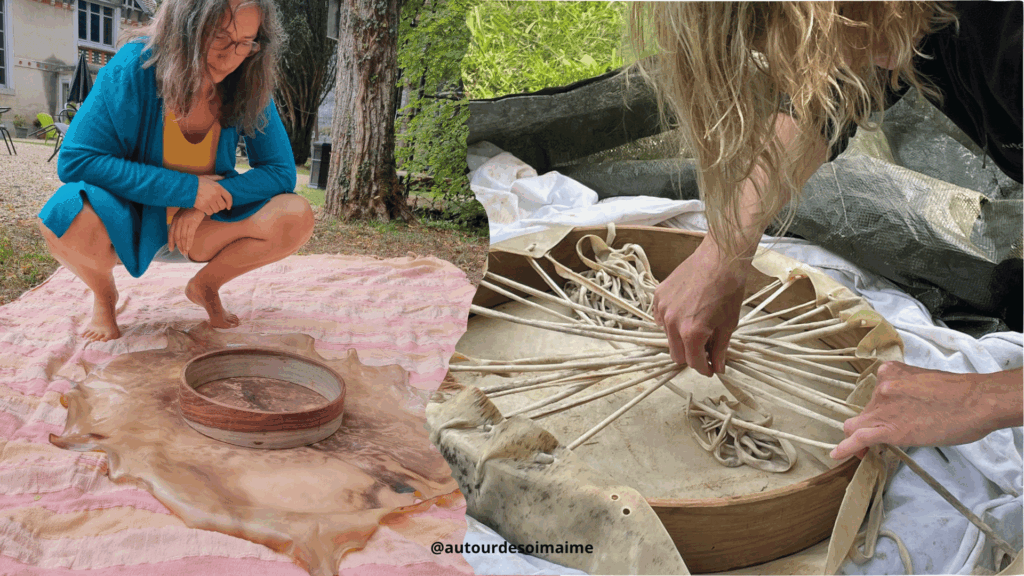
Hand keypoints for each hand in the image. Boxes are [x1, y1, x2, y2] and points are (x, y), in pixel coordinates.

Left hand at [168, 208, 205, 256]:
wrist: (201, 201)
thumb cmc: (194, 207)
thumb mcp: (184, 213)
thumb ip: (181, 221)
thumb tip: (181, 231)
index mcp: (175, 218)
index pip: (171, 232)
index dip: (170, 242)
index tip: (171, 249)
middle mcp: (178, 220)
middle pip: (177, 236)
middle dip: (178, 246)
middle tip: (181, 252)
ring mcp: (185, 222)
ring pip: (183, 237)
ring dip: (184, 246)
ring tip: (185, 252)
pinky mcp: (192, 223)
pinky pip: (189, 235)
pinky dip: (189, 243)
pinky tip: (189, 248)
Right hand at [193, 174, 231, 215]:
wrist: (185, 186)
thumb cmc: (197, 182)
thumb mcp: (208, 177)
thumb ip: (217, 178)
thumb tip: (224, 177)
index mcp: (218, 187)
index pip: (228, 197)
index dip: (230, 203)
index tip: (228, 207)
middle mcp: (215, 194)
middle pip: (222, 206)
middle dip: (219, 206)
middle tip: (215, 205)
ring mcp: (209, 200)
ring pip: (216, 210)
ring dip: (213, 209)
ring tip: (209, 205)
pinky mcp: (203, 206)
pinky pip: (209, 212)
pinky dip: (208, 211)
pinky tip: (205, 207)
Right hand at [653, 236, 750, 375]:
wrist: (720, 258)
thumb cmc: (729, 290)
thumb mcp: (729, 324)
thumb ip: (720, 349)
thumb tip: (718, 368)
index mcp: (692, 333)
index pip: (693, 362)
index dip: (704, 369)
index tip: (711, 369)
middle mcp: (672, 323)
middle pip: (676, 354)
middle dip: (691, 356)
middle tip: (705, 351)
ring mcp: (662, 309)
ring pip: (668, 337)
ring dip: (681, 338)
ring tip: (696, 326)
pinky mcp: (658, 296)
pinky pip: (660, 318)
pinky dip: (670, 322)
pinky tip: (684, 314)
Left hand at [830, 362, 1023, 459]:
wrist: (977, 401)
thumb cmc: (960, 394)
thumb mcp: (925, 380)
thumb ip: (907, 389)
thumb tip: (905, 405)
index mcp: (891, 372)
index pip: (874, 395)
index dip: (874, 412)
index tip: (877, 421)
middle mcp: (883, 387)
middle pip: (865, 412)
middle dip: (867, 427)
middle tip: (871, 442)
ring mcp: (884, 406)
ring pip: (857, 426)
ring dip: (857, 440)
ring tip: (861, 452)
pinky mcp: (889, 428)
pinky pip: (859, 438)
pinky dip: (846, 448)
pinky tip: (837, 455)